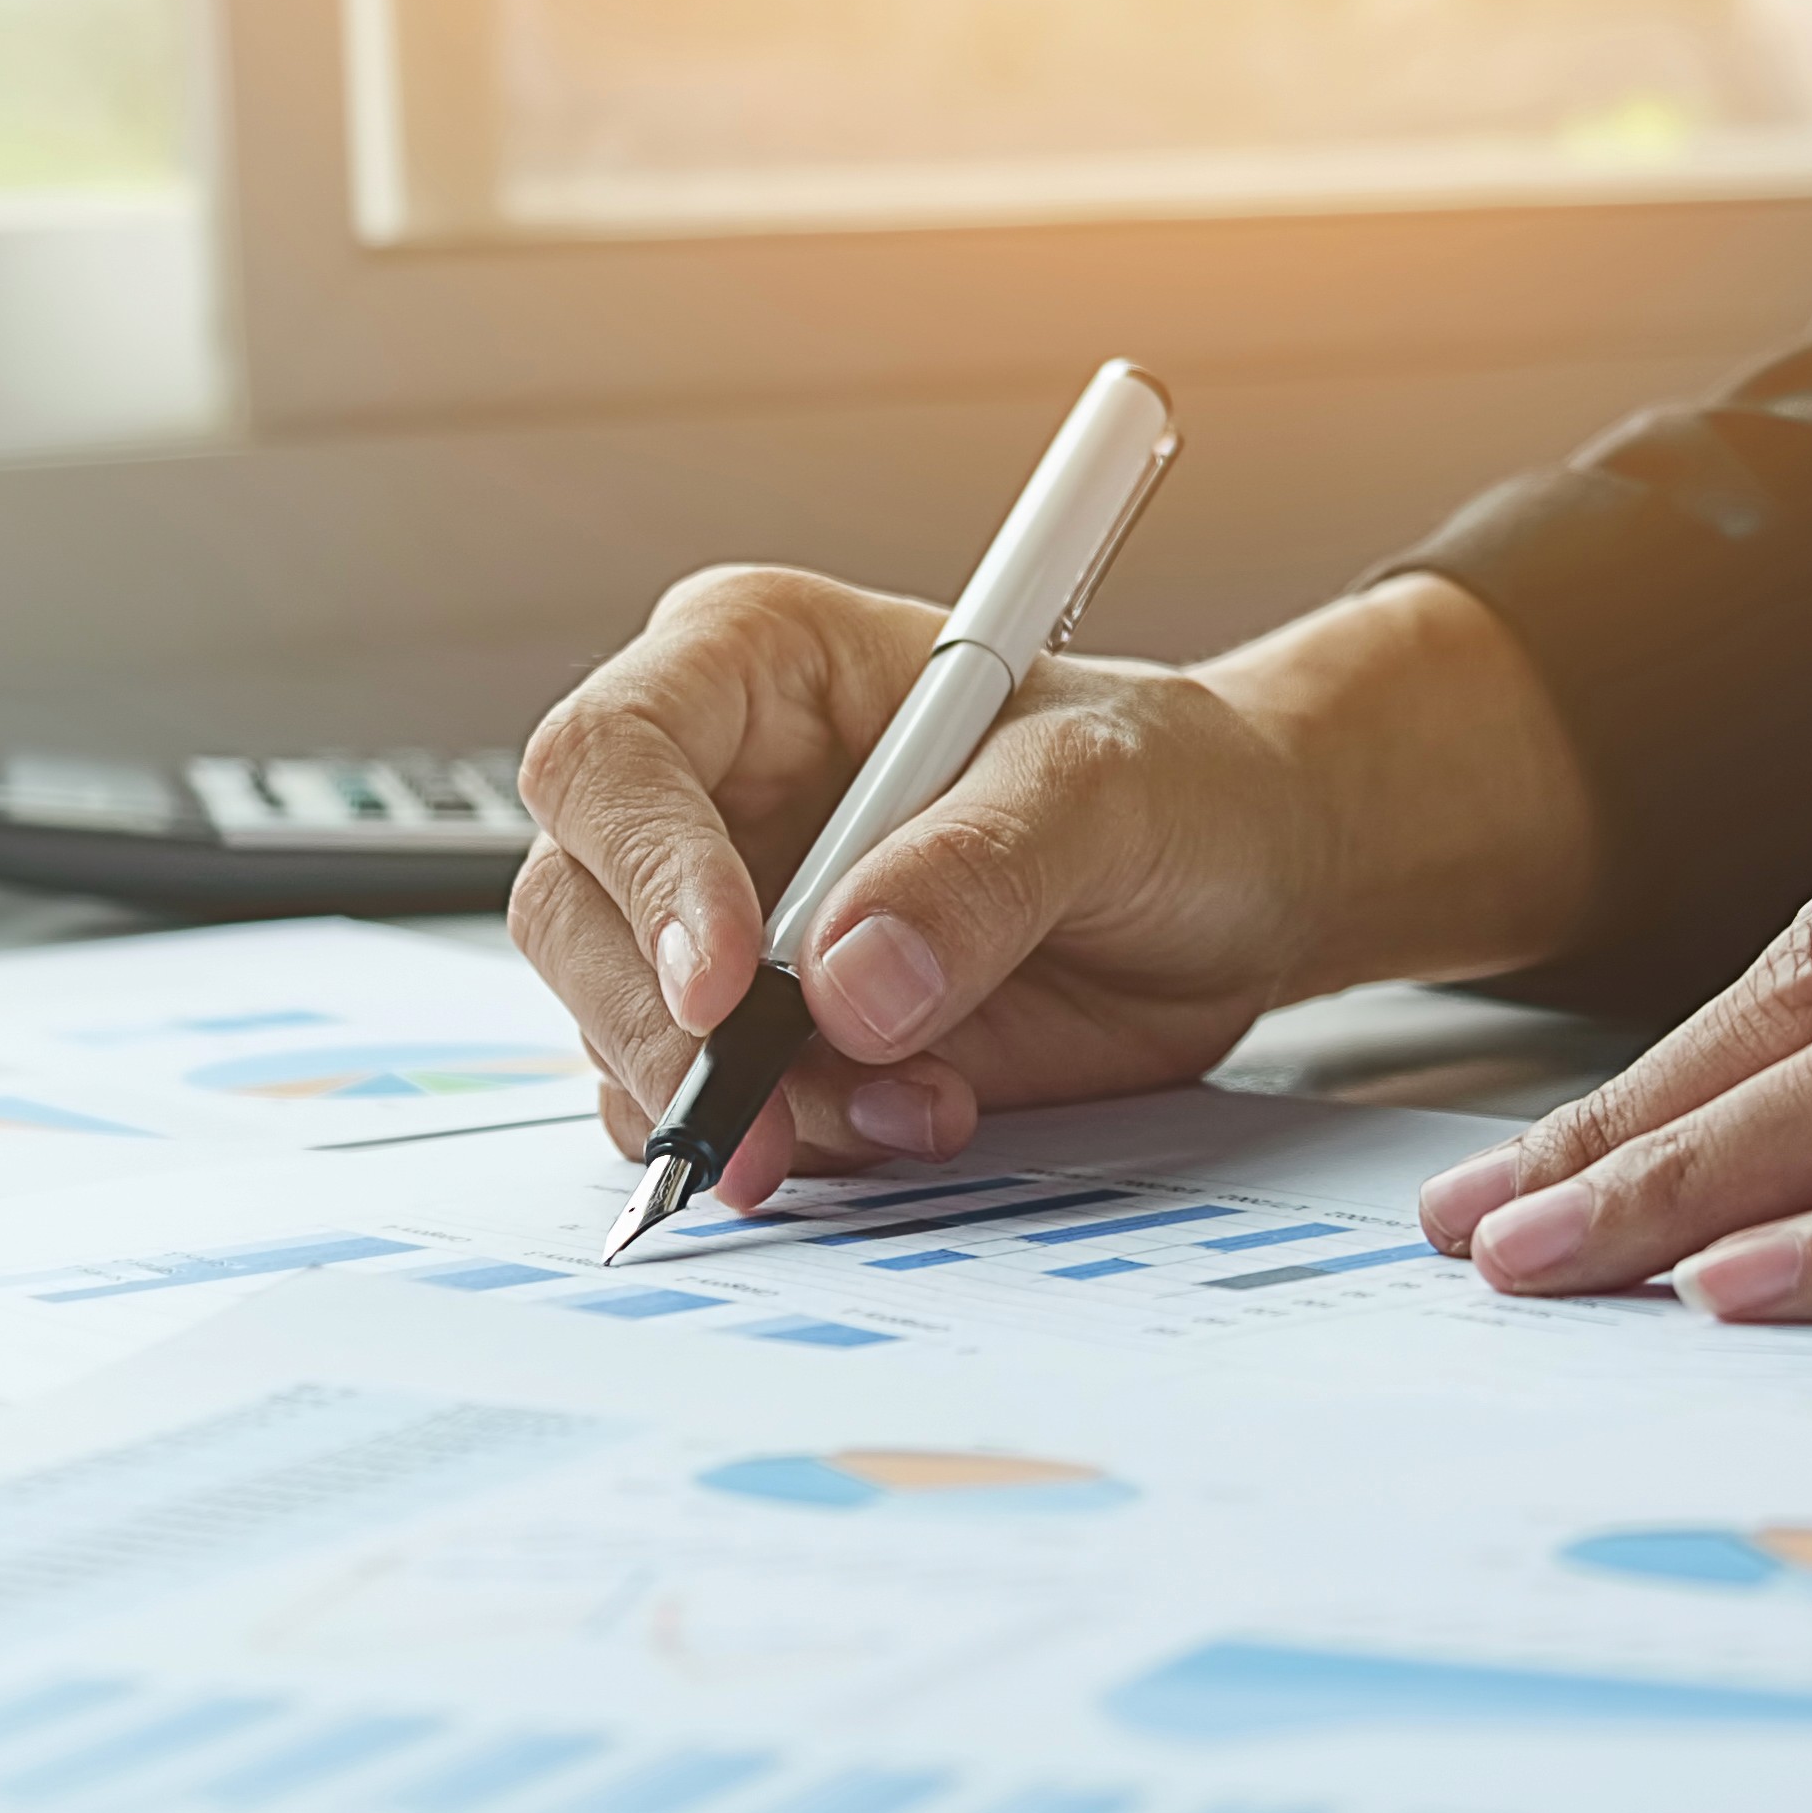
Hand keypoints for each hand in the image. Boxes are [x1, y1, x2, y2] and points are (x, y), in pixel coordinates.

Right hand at [515, 568, 1590, 1204]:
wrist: (1236, 888)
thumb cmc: (1170, 783)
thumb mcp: (1107, 787)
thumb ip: (982, 867)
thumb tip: (847, 981)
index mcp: (753, 667)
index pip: (616, 755)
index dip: (647, 869)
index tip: (731, 980)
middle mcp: (708, 792)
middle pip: (576, 909)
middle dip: (663, 1029)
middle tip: (771, 1109)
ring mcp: (721, 923)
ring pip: (619, 1030)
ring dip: (743, 1104)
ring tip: (916, 1105)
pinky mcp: (761, 1037)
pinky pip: (702, 1112)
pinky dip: (785, 1145)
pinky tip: (906, 1120)